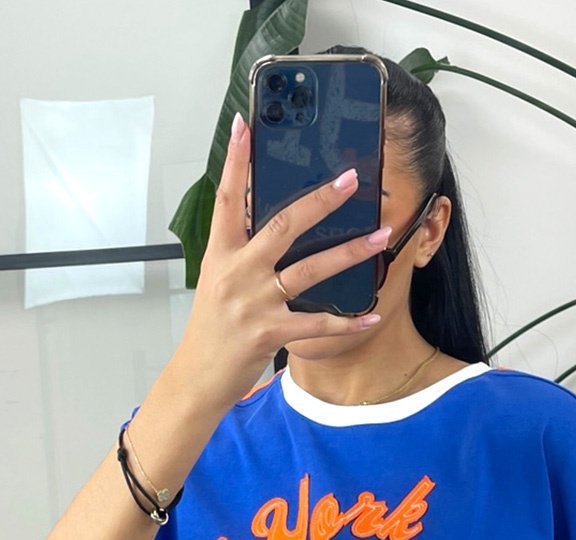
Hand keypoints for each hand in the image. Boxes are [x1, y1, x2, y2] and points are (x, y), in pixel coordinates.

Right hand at [167, 112, 392, 410]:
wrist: (196, 379)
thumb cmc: (212, 331)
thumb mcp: (219, 282)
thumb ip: (243, 254)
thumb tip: (278, 227)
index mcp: (221, 254)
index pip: (228, 198)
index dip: (235, 160)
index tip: (245, 125)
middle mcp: (237, 273)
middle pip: (282, 225)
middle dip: (320, 200)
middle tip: (350, 180)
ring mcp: (254, 303)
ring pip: (309, 270)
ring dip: (349, 252)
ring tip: (380, 236)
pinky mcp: (269, 333)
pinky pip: (317, 324)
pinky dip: (348, 322)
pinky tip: (372, 315)